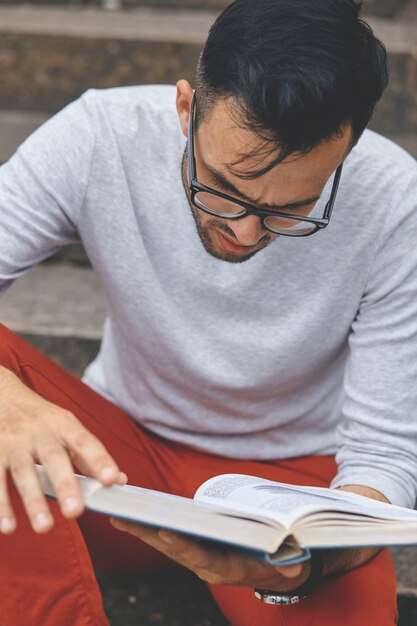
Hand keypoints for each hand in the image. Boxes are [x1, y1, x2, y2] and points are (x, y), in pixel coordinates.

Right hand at [0, 365, 125, 533]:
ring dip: (33, 501)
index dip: (99, 460)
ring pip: (23, 472)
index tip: (112, 479)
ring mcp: (14, 443)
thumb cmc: (42, 419)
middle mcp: (40, 432)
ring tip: (44, 527)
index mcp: (64, 424)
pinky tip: (8, 527)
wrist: (2, 397)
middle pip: (54, 458)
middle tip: (75, 512)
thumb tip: (120, 480)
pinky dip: (1, 505)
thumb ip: (90, 456)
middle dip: (65, 485)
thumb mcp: (67, 428)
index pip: (85, 442)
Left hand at [110, 519, 310, 589]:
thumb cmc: (281, 560)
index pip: (203, 558)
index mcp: (229, 569)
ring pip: (167, 547)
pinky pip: (171, 543)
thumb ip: (286, 561)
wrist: (277, 571)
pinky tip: (136, 520)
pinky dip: (152, 532)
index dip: (184, 546)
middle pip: (175, 551)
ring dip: (143, 533)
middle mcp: (209, 568)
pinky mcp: (196, 554)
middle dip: (148, 535)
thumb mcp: (286, 561)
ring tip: (120, 515)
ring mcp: (200, 562)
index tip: (165, 532)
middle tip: (123, 518)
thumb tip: (291, 562)